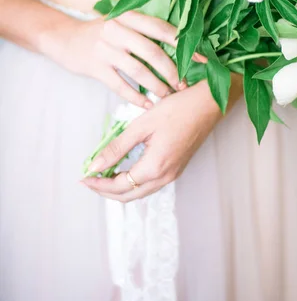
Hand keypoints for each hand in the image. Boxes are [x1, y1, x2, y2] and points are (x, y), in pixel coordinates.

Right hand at [43, 10, 205, 107]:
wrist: (65, 39)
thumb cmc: (103, 32)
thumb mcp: (123, 21)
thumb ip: (147, 28)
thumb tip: (184, 43)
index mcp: (129, 15)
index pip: (163, 29)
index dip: (185, 45)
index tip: (202, 60)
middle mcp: (117, 29)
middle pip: (153, 52)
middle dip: (172, 71)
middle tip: (184, 85)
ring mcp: (105, 48)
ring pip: (138, 71)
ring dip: (157, 86)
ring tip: (168, 96)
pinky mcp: (95, 67)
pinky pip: (120, 85)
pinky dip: (136, 97)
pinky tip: (147, 105)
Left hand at [81, 76, 243, 201]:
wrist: (209, 105)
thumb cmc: (177, 109)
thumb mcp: (142, 125)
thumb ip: (117, 148)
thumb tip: (94, 166)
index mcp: (155, 166)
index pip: (119, 186)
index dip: (99, 184)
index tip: (83, 176)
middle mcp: (165, 176)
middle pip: (129, 195)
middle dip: (106, 190)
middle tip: (89, 179)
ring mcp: (173, 174)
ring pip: (140, 192)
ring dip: (119, 188)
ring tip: (103, 175)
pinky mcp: (177, 168)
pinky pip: (150, 184)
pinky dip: (133, 182)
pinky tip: (124, 169)